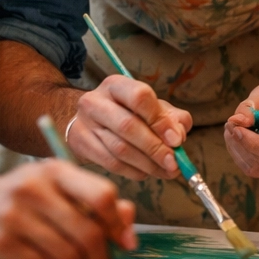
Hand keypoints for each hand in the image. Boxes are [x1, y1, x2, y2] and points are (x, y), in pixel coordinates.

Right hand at [0, 161, 136, 258]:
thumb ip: (93, 201)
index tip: (126, 243)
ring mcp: (14, 216)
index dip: (119, 224)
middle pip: (89, 232)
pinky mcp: (0, 244)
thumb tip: (128, 225)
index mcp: (55, 171)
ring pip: (70, 255)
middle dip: (103, 257)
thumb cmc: (21, 198)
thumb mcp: (55, 187)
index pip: (103, 196)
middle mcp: (34, 189)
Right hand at [67, 76, 191, 180]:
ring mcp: (84, 123)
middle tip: (174, 164)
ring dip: (148, 164)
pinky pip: (110, 163)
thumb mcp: (151, 108)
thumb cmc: (127, 113)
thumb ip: (171, 118)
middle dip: (155, 148)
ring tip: (166, 172)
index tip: (177, 140)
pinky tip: (146, 172)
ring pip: (119, 149)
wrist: (89, 122)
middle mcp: (95, 101)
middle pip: (128, 125)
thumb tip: (179, 136)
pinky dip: (133, 171)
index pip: (139, 96)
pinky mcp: (79, 144)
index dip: (160, 120)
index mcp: (116, 85)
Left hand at [223, 83, 258, 178]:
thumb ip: (252, 105)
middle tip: (230, 124)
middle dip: (242, 143)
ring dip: (238, 149)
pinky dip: (239, 154)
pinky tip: (237, 139)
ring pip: (255, 167)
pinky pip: (252, 169)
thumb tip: (237, 121)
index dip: (253, 143)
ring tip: (233, 129)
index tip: (236, 129)